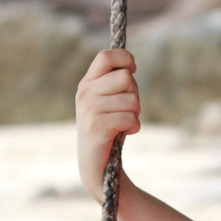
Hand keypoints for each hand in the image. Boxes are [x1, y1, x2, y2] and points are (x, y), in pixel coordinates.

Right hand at [75, 47, 139, 194]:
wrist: (96, 165)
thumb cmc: (108, 129)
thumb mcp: (107, 101)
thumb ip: (115, 82)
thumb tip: (130, 67)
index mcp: (87, 83)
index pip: (106, 55)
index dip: (125, 59)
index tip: (132, 70)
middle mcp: (85, 93)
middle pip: (126, 77)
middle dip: (134, 94)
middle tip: (125, 109)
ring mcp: (89, 110)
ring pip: (132, 99)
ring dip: (135, 113)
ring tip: (123, 123)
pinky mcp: (97, 126)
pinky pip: (130, 117)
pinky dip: (134, 126)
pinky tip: (124, 133)